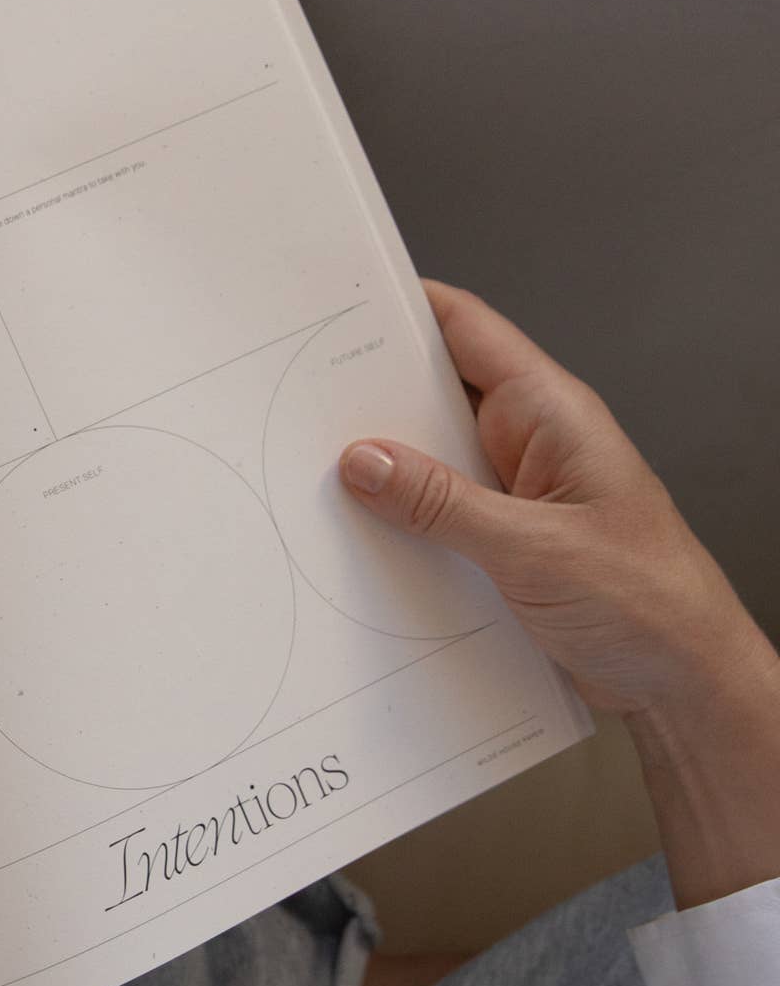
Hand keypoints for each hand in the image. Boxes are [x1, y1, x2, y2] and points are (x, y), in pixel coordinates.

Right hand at [340, 280, 779, 906]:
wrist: (685, 681)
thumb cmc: (651, 603)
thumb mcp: (533, 549)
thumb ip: (442, 504)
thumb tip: (365, 461)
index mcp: (552, 414)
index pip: (466, 330)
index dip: (402, 307)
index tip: (335, 304)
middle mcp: (532, 442)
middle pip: (435, 394)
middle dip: (370, 396)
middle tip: (300, 404)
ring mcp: (516, 492)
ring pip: (430, 459)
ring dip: (383, 471)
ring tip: (317, 478)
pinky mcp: (504, 541)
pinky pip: (437, 514)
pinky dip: (400, 522)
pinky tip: (360, 539)